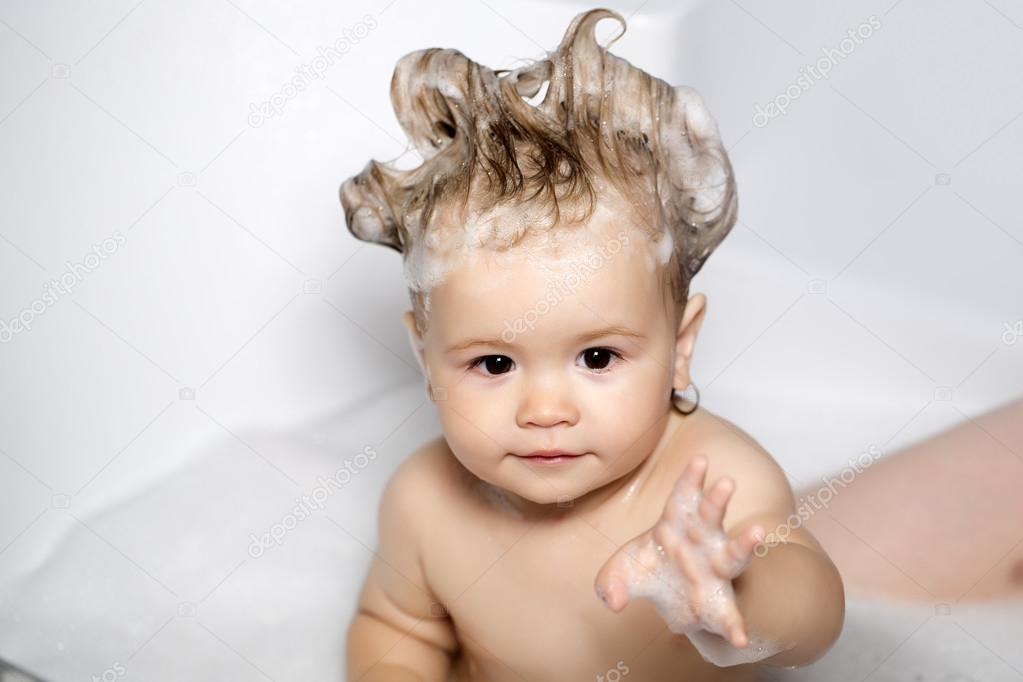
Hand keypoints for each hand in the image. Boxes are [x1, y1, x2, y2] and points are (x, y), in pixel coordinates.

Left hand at [594, 454, 764, 647]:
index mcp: (675, 526)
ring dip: (745, 544)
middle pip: (711, 517)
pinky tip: (740, 637)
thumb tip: (613, 600)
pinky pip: (730, 616)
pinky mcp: (720, 604)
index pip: (682, 498)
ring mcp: (715, 571)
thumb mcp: (621, 574)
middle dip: (717, 500)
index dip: (690, 479)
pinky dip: (735, 626)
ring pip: (733, 554)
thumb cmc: (650, 570)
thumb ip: (611, 582)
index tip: (700, 459)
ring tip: (758, 532)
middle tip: (726, 482)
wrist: (671, 602)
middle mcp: (701, 543)